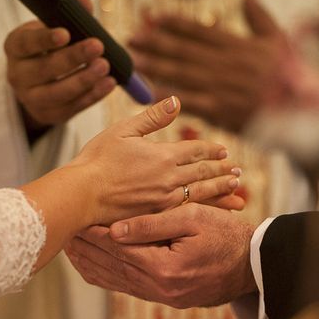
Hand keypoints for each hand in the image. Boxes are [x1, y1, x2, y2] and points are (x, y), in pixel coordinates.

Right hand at [4, 0, 115, 131]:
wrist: (36, 85)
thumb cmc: (48, 50)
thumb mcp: (53, 30)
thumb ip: (69, 19)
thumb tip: (85, 3)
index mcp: (15, 48)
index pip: (26, 43)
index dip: (45, 39)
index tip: (66, 33)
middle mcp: (17, 75)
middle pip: (44, 69)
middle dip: (73, 58)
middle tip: (97, 47)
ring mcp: (31, 98)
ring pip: (58, 92)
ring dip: (84, 80)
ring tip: (105, 67)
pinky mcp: (49, 115)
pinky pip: (72, 107)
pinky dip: (92, 96)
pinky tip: (108, 84)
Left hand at [65, 204, 256, 307]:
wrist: (250, 265)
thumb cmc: (226, 236)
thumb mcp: (195, 219)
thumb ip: (154, 224)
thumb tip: (115, 229)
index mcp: (165, 267)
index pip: (119, 248)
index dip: (96, 233)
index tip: (78, 219)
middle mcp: (159, 288)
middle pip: (111, 266)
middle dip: (86, 248)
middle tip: (64, 234)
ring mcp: (161, 297)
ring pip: (115, 281)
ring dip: (91, 264)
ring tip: (70, 249)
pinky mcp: (164, 298)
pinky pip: (127, 289)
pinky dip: (107, 277)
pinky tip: (93, 266)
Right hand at [69, 97, 244, 225]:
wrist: (82, 195)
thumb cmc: (96, 161)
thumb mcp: (123, 130)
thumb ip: (152, 117)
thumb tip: (176, 101)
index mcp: (162, 155)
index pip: (195, 150)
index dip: (211, 150)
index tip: (223, 151)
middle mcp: (169, 178)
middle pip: (203, 172)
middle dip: (221, 169)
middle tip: (236, 170)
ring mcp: (165, 200)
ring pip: (202, 193)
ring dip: (221, 189)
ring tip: (235, 188)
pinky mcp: (157, 216)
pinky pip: (189, 212)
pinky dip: (208, 210)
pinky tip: (216, 211)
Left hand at [128, 0, 287, 131]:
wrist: (300, 113)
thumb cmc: (292, 77)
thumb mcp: (280, 41)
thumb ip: (260, 18)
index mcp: (238, 45)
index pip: (200, 30)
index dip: (175, 24)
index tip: (154, 18)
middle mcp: (225, 63)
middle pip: (183, 50)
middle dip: (155, 43)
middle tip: (132, 39)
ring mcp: (221, 86)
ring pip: (181, 73)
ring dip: (155, 66)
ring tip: (134, 61)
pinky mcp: (219, 110)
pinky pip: (188, 100)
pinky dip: (169, 95)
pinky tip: (150, 91)